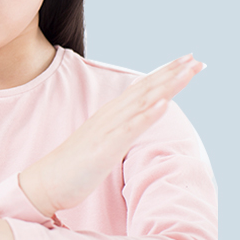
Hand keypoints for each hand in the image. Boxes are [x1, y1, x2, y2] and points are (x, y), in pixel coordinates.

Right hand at [19, 53, 205, 217]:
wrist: (46, 181)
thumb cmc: (74, 165)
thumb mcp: (101, 141)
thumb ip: (118, 129)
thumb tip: (135, 121)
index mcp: (110, 115)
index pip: (141, 89)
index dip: (164, 74)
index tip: (186, 62)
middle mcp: (110, 116)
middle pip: (145, 89)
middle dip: (171, 72)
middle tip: (194, 57)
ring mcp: (107, 130)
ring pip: (141, 102)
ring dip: (166, 85)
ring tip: (187, 71)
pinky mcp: (104, 148)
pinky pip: (129, 129)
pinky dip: (147, 114)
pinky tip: (164, 103)